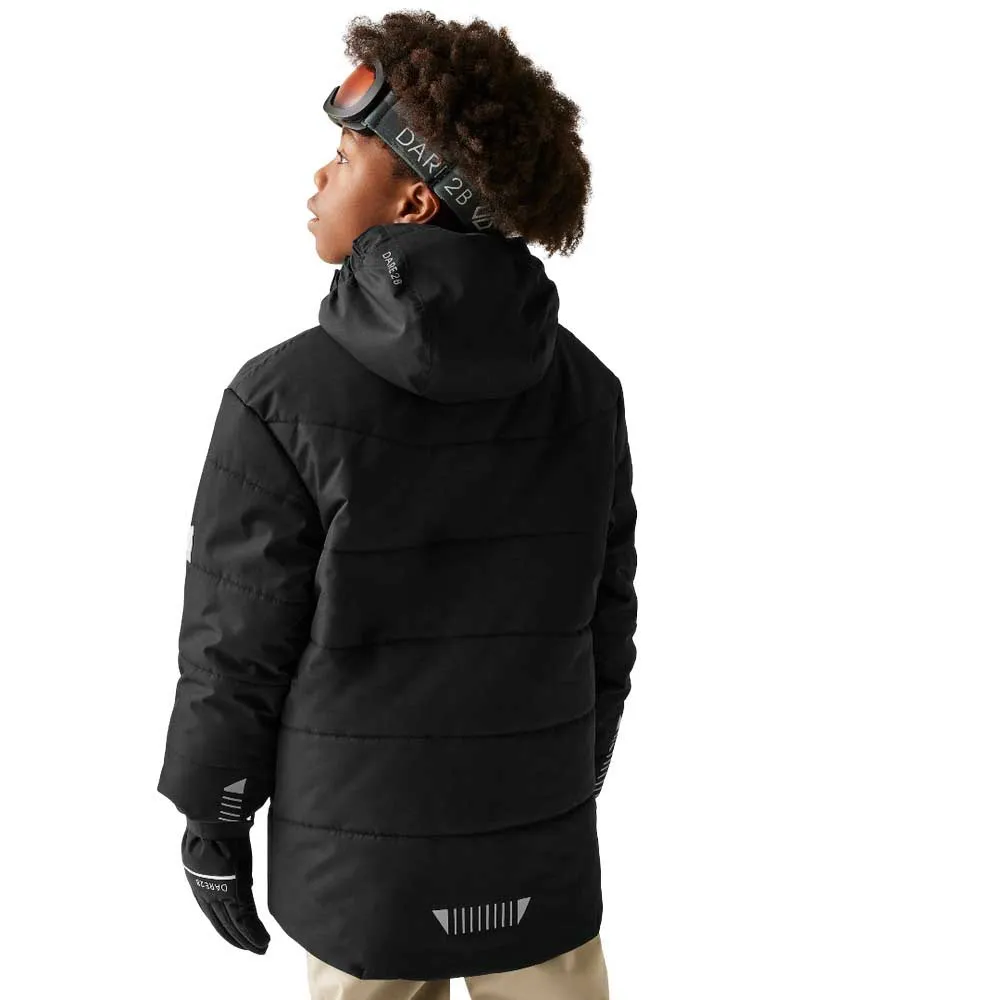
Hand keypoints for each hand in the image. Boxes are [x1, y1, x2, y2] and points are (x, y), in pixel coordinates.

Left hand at [181, 818, 269, 953]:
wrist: (212, 820)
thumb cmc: (212, 822)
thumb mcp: (209, 841)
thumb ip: (217, 852)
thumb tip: (230, 849)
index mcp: (198, 880)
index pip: (211, 910)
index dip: (223, 924)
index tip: (234, 932)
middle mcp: (206, 892)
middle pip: (222, 922)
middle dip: (236, 937)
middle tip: (251, 948)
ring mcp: (220, 893)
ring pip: (234, 925)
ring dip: (248, 939)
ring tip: (261, 949)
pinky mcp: (235, 892)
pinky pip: (245, 919)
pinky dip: (254, 933)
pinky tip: (263, 941)